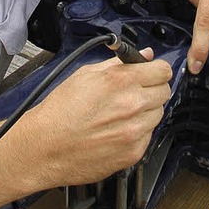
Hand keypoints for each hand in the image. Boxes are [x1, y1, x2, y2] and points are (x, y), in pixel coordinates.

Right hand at [27, 52, 171, 186]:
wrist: (45, 147)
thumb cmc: (60, 111)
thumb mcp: (86, 74)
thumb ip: (119, 63)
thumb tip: (143, 55)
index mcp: (121, 81)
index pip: (163, 70)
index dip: (156, 70)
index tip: (151, 73)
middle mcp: (132, 105)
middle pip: (164, 92)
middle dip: (152, 89)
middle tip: (135, 92)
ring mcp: (135, 131)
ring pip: (158, 115)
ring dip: (146, 111)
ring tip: (121, 114)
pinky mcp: (133, 153)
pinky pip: (148, 136)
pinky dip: (138, 132)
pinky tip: (117, 130)